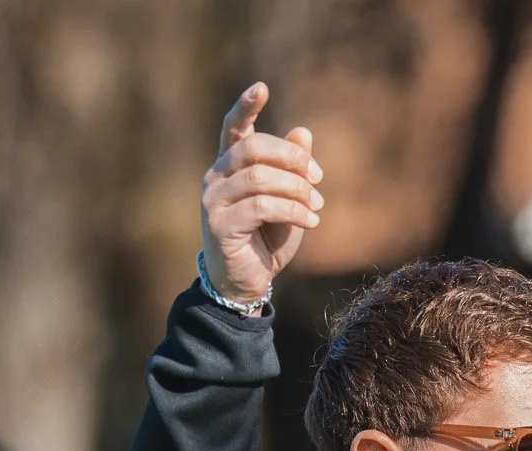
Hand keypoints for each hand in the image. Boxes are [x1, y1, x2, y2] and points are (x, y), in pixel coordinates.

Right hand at [200, 83, 322, 304]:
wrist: (248, 283)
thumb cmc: (266, 239)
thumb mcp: (287, 200)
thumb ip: (293, 169)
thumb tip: (303, 131)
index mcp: (230, 165)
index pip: (234, 128)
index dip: (246, 106)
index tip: (262, 87)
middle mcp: (216, 177)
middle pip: (254, 147)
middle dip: (292, 158)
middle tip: (318, 178)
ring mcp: (214, 201)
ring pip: (259, 176)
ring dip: (296, 189)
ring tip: (317, 205)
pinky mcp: (220, 225)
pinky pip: (261, 206)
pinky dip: (293, 211)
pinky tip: (312, 221)